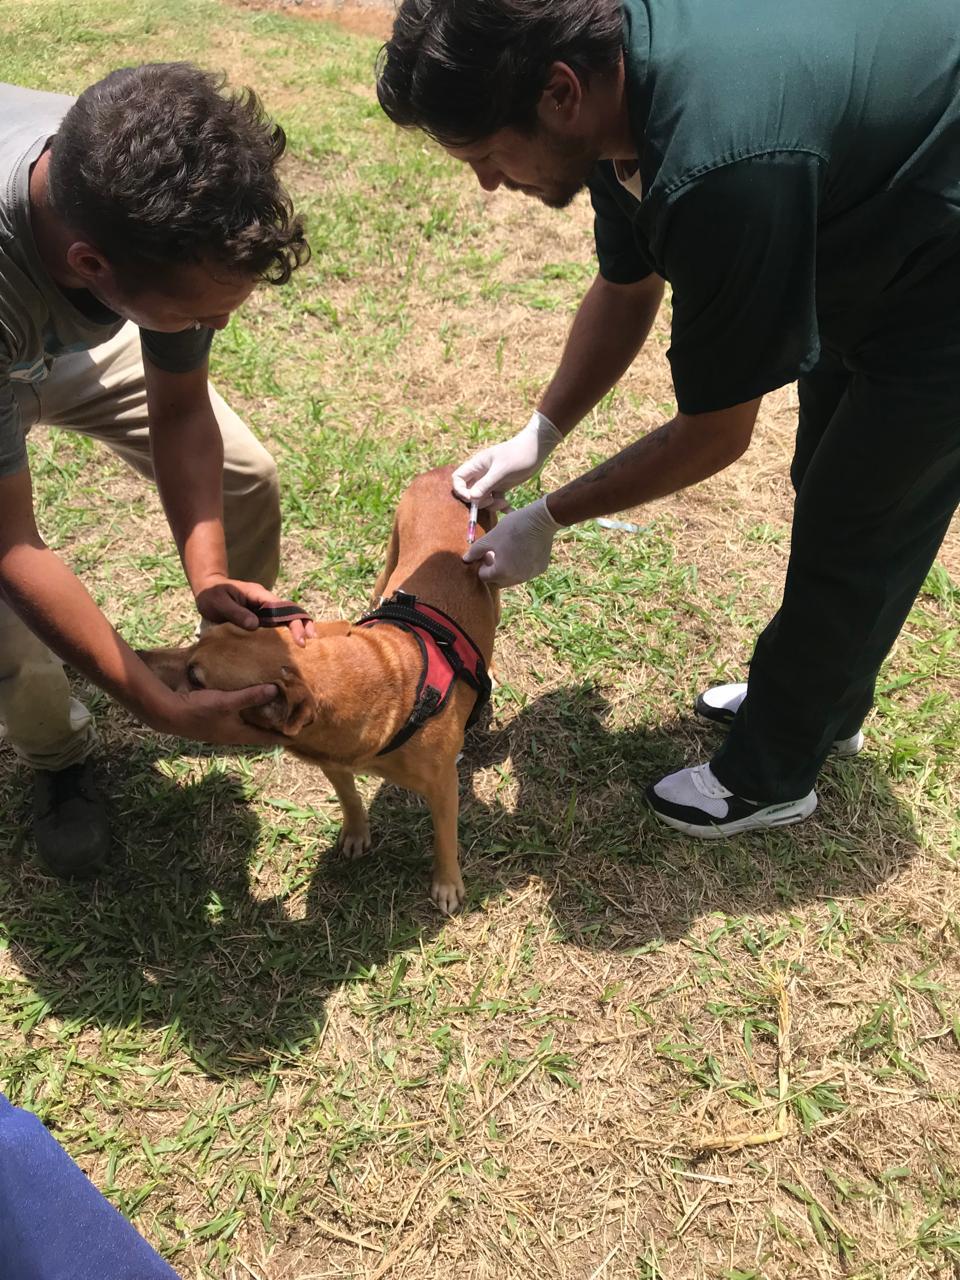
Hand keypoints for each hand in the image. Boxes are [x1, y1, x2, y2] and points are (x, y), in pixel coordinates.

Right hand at [146, 684, 287, 746]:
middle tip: (288, 723)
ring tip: (272, 714)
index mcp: (238, 735)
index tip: (297, 737)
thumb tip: (274, 690)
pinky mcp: (212, 721)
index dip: (281, 738)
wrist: (167, 714)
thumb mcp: (227, 702)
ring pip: (246, 727)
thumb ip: (250, 696)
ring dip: (258, 722)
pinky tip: (246, 705)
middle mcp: (231, 735)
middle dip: (272, 729)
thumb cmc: (198, 710)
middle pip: (257, 734)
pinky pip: (235, 720)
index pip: (265, 739)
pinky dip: (245, 714)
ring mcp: (221, 730)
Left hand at [193, 575, 315, 645]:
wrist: (207, 590)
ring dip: (296, 631)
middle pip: (290, 613)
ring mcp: (263, 611)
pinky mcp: (258, 620)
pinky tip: (287, 649)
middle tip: (308, 644)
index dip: (294, 623)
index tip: (300, 639)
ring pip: (285, 620)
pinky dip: (284, 636)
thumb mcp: (220, 602)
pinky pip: (274, 627)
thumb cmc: (212, 594)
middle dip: (302, 626)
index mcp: (260, 595)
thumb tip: (255, 625)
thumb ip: (236, 613)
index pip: (283, 608)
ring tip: (303, 648)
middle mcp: (265, 603)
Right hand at [452, 410, 562, 508]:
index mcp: (476, 465)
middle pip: (469, 492)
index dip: (460, 490)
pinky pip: (496, 500)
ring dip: (491, 505)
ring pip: (482, 498)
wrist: (536, 450)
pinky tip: (510, 509)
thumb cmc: (518, 454)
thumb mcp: (501, 470)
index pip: (458, 479)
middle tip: (491, 501)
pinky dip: (501, 506)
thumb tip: (472, 498)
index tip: (471, 498)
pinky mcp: (501, 486)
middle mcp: (481, 474)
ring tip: (504, 503)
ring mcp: (491, 481)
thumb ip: (486, 484)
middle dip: (478, 501)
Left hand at [463, 497, 561, 586]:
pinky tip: (522, 550)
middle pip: (498, 581)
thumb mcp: (490, 537)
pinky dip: (521, 566)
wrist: (541, 520)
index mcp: (502, 572)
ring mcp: (530, 575)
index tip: (486, 553)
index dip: (482, 565)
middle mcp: (517, 578)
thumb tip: (465, 559)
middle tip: (495, 554)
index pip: (484, 577)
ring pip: (512, 578)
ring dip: (507, 570)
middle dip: (493, 571)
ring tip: (508, 552)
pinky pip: (526, 572)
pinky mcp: (540, 569)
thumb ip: (475, 551)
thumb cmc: (512, 527)